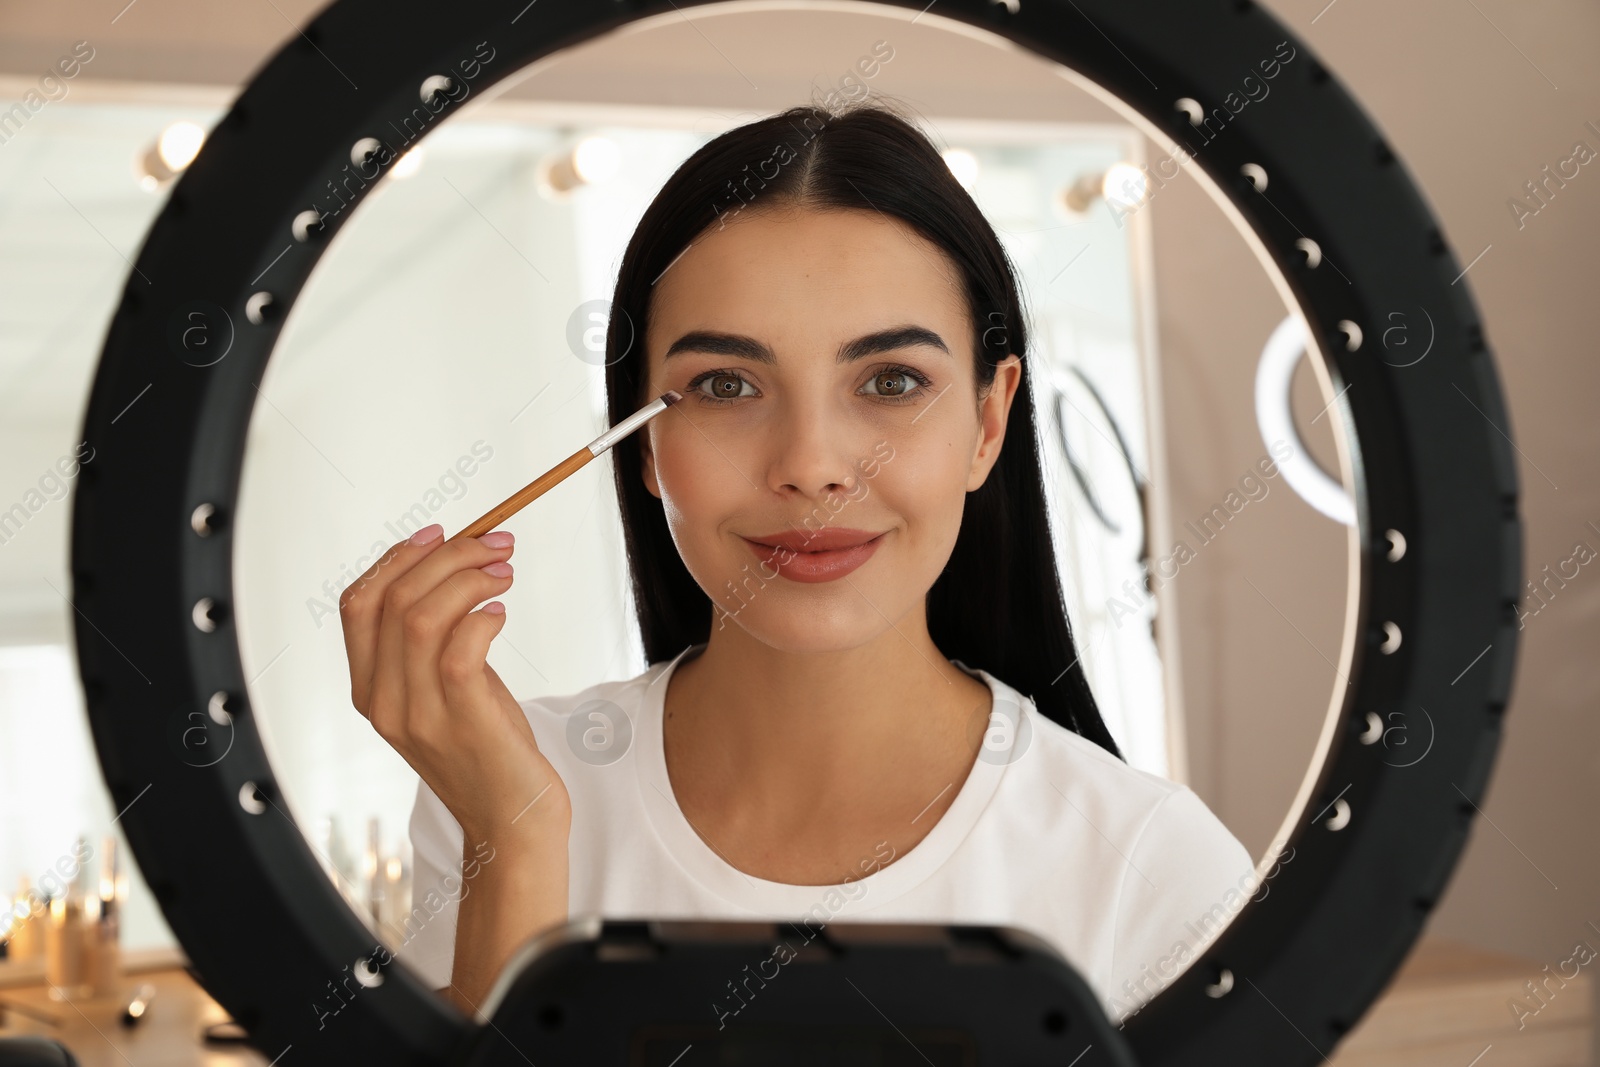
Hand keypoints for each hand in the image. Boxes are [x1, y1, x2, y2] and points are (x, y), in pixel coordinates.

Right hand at [339, 524, 570, 842]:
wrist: (511, 819)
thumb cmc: (486, 747)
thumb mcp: (444, 689)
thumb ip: (434, 639)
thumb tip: (455, 563)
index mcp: (369, 689)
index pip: (357, 603)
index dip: (396, 558)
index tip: (441, 533)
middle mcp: (383, 701)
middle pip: (392, 599)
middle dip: (447, 556)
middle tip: (495, 545)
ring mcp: (418, 714)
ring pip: (421, 616)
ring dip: (468, 578)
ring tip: (505, 572)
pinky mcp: (462, 721)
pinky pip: (459, 648)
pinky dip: (482, 617)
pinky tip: (501, 614)